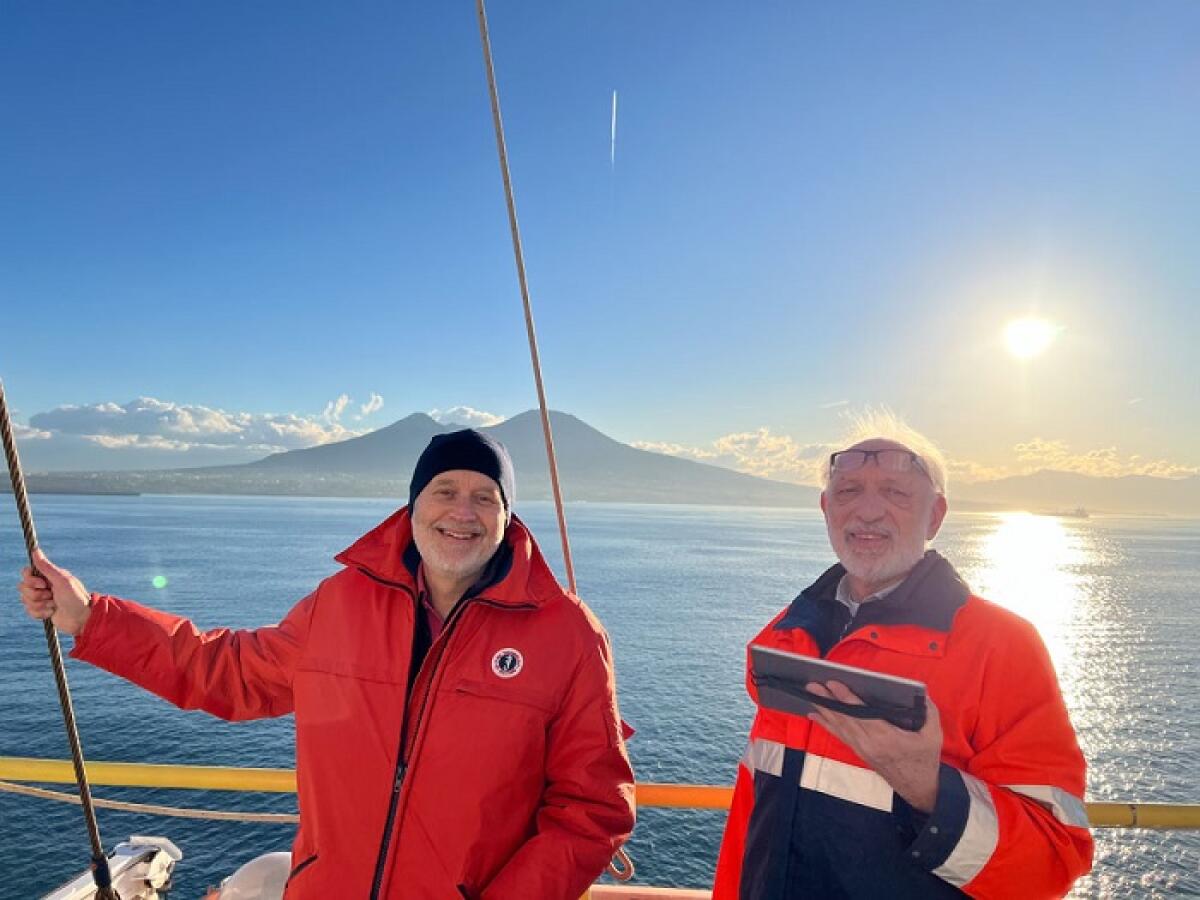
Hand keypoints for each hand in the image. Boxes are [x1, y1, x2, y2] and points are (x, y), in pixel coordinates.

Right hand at [17, 549, 91, 636]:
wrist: (81, 619)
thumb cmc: (75, 598)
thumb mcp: (62, 580)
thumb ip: (46, 567)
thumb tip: (35, 549)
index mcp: (48, 575)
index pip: (26, 572)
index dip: (30, 579)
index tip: (43, 584)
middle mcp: (43, 585)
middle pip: (22, 587)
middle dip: (36, 594)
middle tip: (52, 596)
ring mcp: (41, 598)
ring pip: (25, 600)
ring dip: (40, 605)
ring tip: (54, 605)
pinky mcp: (41, 610)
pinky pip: (29, 611)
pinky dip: (40, 613)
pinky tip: (52, 612)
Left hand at [806, 679, 941, 812]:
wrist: (918, 788)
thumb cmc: (925, 759)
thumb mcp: (933, 735)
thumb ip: (928, 712)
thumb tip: (920, 693)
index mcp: (887, 738)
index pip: (862, 714)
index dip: (846, 699)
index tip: (833, 683)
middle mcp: (870, 744)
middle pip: (845, 719)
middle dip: (827, 700)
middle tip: (812, 684)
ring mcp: (862, 749)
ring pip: (839, 726)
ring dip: (824, 709)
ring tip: (810, 693)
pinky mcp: (859, 752)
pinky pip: (839, 735)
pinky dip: (826, 724)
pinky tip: (814, 714)